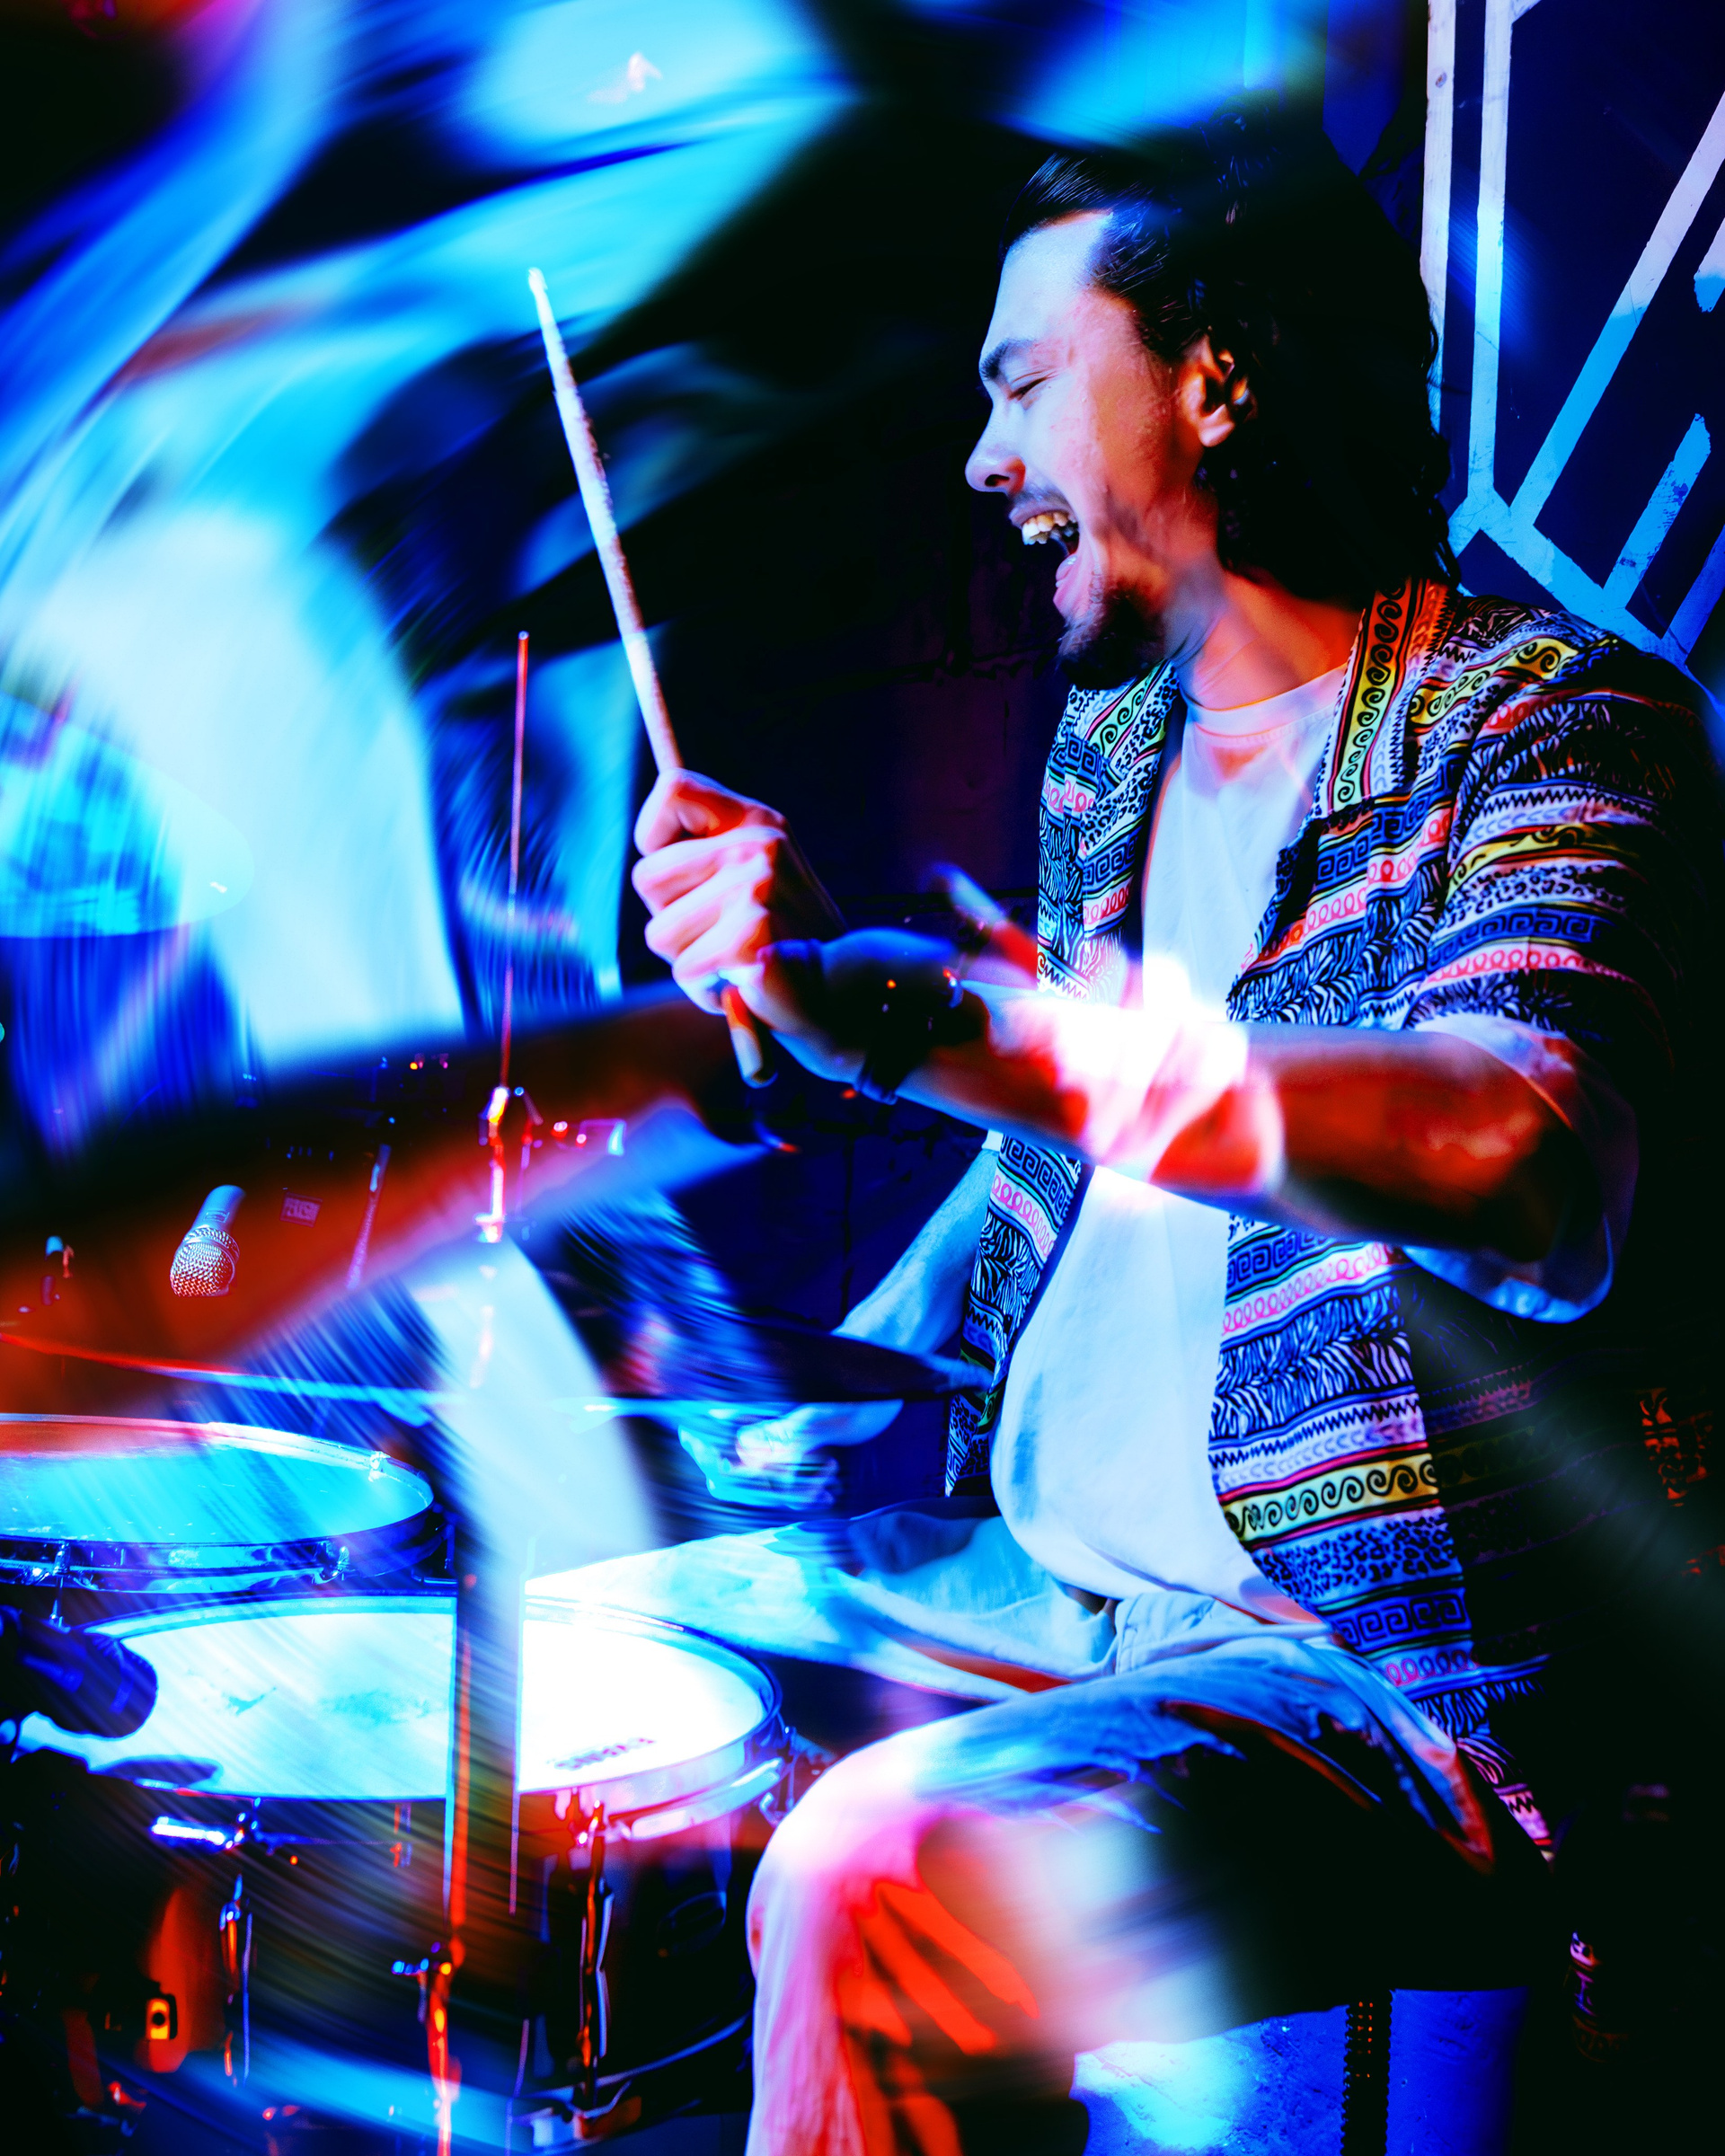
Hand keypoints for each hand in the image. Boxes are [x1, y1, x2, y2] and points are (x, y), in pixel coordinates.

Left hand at [632, 770, 841, 1013]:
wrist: (840, 995)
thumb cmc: (779, 939)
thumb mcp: (747, 871)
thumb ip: (704, 837)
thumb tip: (660, 765)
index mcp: (757, 820)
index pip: (672, 790)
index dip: (655, 837)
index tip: (685, 873)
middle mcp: (761, 844)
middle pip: (648, 877)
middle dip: (670, 918)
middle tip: (722, 932)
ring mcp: (759, 887)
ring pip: (660, 933)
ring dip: (689, 960)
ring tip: (734, 960)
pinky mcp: (753, 936)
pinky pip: (686, 970)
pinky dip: (707, 989)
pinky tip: (743, 984)